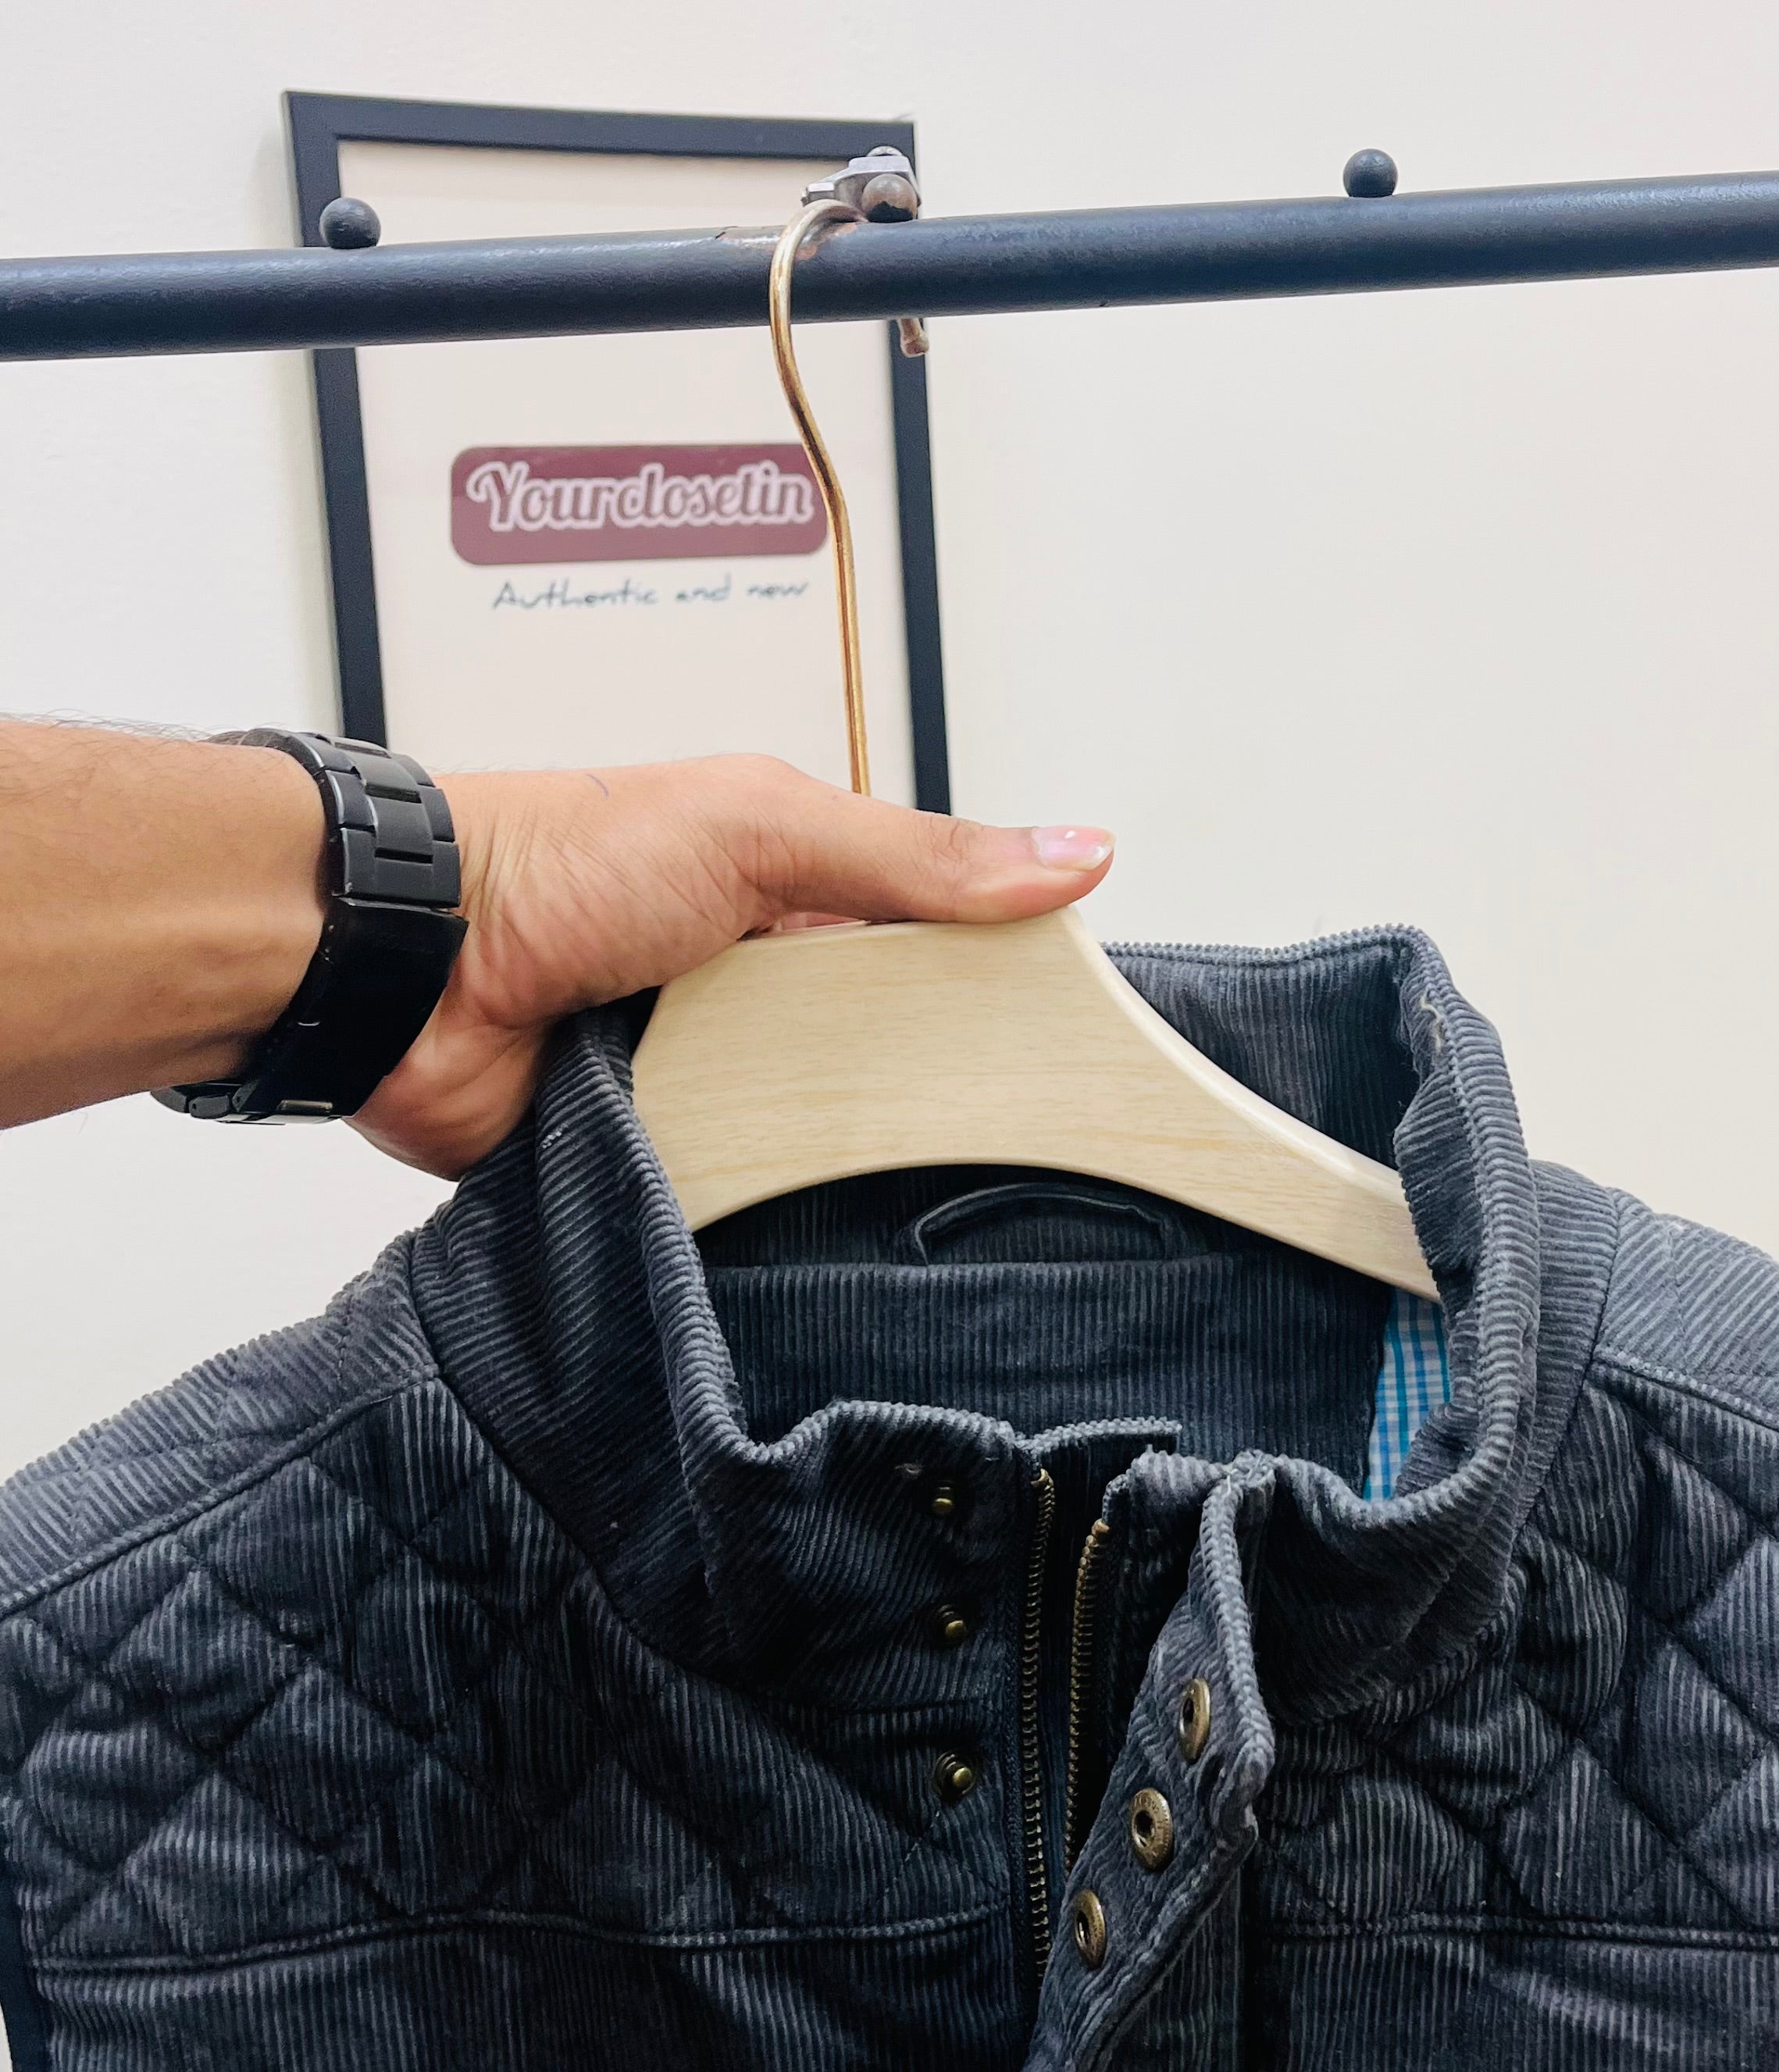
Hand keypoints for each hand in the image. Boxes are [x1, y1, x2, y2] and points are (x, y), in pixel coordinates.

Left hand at [354, 756, 1113, 1176]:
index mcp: (794, 900)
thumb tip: (1078, 856)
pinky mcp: (645, 1159)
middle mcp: (755, 991)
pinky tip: (815, 1242)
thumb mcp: (764, 829)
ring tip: (937, 1218)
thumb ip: (916, 857)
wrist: (398, 966)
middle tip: (1023, 1162)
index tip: (1087, 1058)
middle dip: (930, 1103)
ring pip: (813, 1145)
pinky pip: (730, 1205)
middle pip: (886, 1064)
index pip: (935, 958)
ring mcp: (701, 1080)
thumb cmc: (556, 859)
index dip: (1005, 1002)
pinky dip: (755, 1214)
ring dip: (841, 1165)